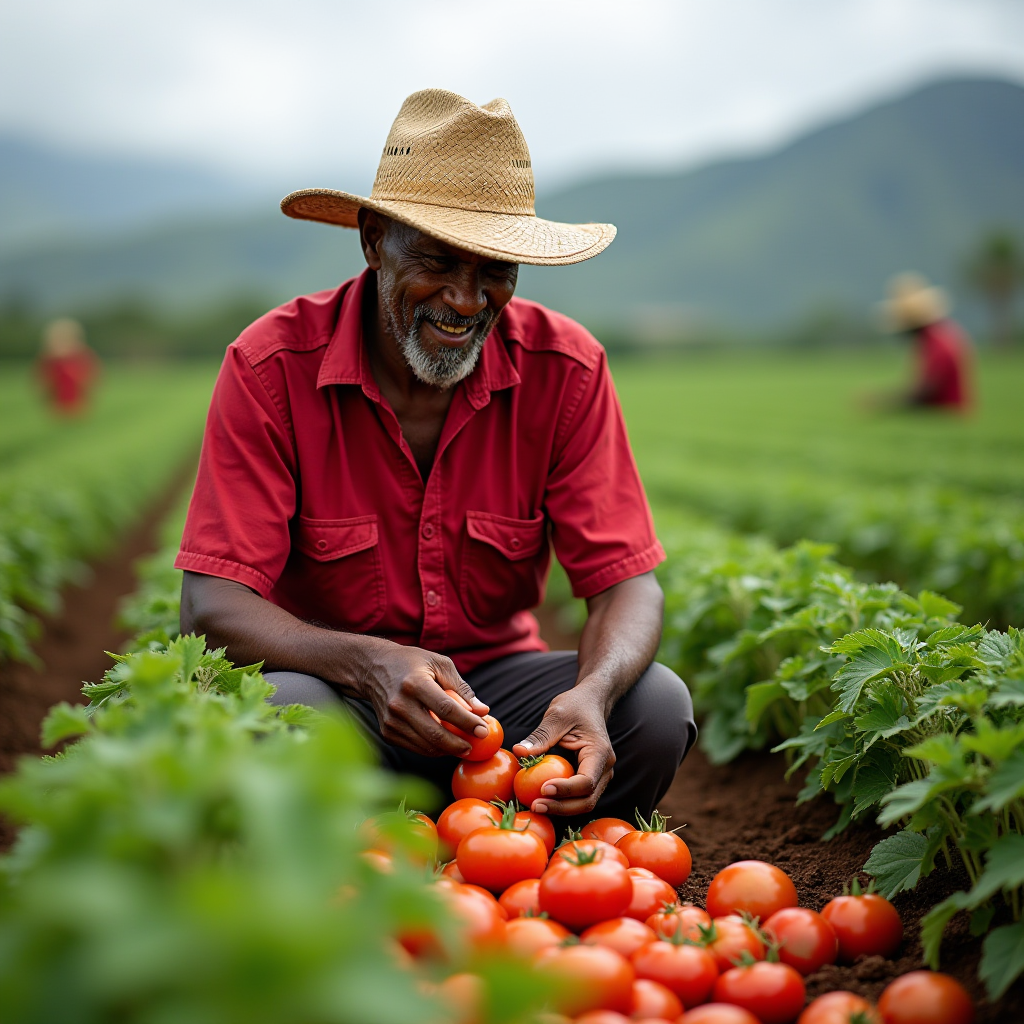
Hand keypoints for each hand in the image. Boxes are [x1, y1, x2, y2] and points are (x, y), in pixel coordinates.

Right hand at [359, 642, 489, 757]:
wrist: (372, 668)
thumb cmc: (412, 663)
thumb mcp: (439, 664)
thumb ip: (462, 688)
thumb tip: (483, 711)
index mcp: (415, 683)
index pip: (446, 709)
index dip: (467, 722)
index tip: (483, 730)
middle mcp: (400, 704)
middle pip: (435, 734)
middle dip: (459, 745)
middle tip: (475, 746)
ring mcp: (391, 721)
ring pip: (426, 746)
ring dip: (448, 750)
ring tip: (464, 745)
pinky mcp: (387, 732)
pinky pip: (416, 747)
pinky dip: (433, 749)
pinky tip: (445, 743)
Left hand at [512, 684, 614, 815]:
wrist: (590, 702)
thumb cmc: (575, 706)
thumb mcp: (557, 716)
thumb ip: (540, 736)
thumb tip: (518, 751)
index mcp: (599, 753)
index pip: (587, 781)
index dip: (565, 790)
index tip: (543, 788)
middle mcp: (605, 768)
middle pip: (588, 800)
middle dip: (562, 807)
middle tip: (535, 806)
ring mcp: (600, 775)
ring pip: (585, 803)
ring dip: (561, 809)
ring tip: (536, 806)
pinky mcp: (590, 778)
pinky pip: (579, 797)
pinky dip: (562, 802)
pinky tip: (542, 801)